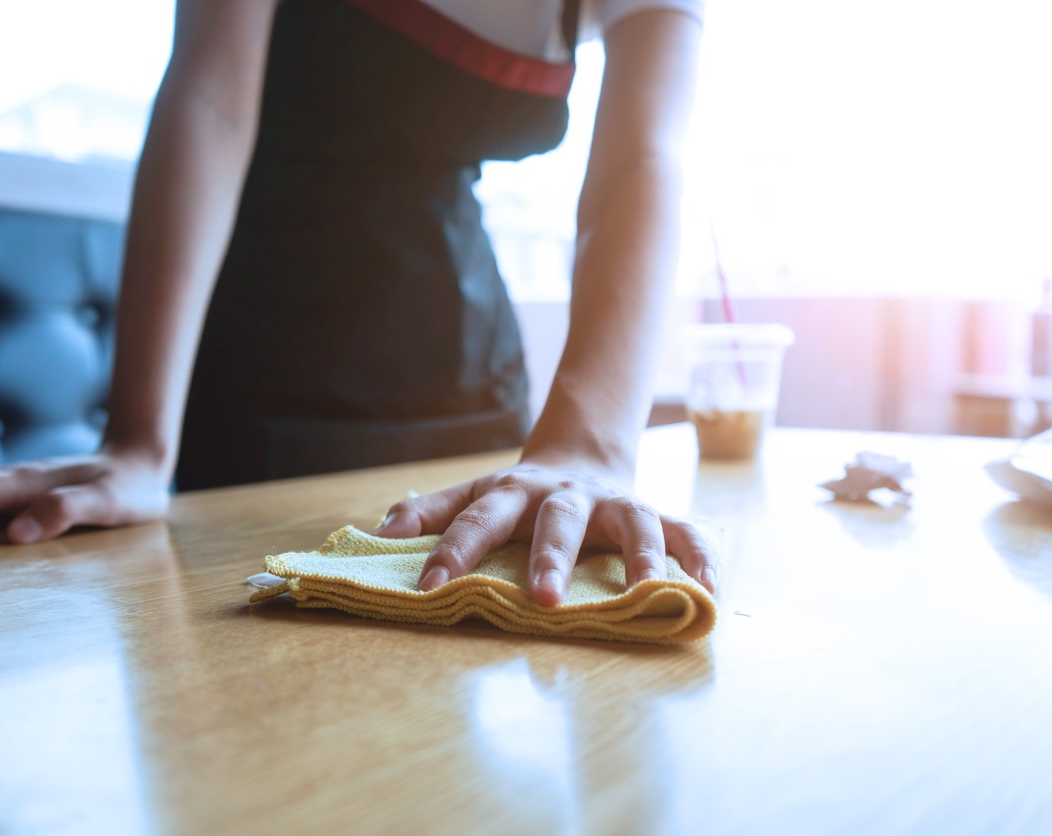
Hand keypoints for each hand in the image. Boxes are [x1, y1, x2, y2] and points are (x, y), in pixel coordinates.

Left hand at [371, 460, 717, 605]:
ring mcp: (616, 503)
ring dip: (641, 555)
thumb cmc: (517, 495)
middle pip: (558, 519)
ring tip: (645, 591)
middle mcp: (566, 495)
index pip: (477, 520)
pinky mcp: (654, 514)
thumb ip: (430, 512)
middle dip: (550, 557)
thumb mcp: (473, 495)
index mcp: (513, 492)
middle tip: (542, 599)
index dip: (451, 553)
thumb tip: (378, 532)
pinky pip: (688, 533)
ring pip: (636, 522)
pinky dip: (703, 559)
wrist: (581, 455)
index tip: (429, 591)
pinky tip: (709, 592)